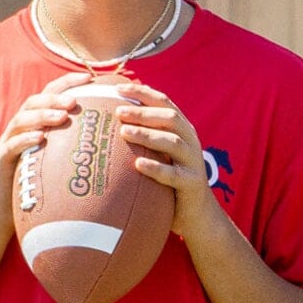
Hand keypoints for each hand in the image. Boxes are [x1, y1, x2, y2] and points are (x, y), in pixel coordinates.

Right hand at [0, 86, 80, 230]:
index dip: (67, 82)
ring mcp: (8, 141)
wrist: (9, 208)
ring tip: (61, 116)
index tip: (90, 77)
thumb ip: (78, 142)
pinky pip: (11, 145)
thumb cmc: (41, 182)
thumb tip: (115, 133)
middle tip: (74, 101)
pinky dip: (25, 139)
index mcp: (34, 121)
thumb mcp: (61, 157)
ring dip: (42, 115)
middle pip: (33, 101)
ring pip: (21, 120)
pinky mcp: (0, 159)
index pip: (49, 93)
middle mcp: (20, 127)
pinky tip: (41, 138)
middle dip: (54, 98)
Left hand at [120, 96, 218, 241]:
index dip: (143, 93)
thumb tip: (107, 121)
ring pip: (172, 142)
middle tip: (118, 111)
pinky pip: (174, 174)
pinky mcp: (191, 184)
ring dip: (147, 135)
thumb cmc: (169, 180)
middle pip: (169, 118)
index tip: (117, 88)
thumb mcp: (158, 154)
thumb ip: (143, 137)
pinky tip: (137, 165)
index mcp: (182, 129)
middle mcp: (190, 141)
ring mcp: (193, 162)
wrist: (196, 213)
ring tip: (124, 132)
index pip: (164, 103)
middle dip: (143, 112)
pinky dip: (156, 168)